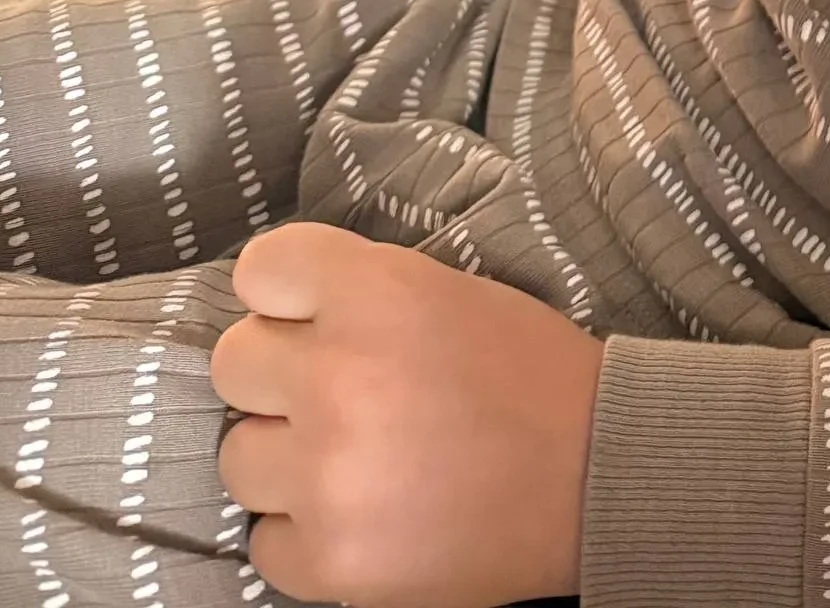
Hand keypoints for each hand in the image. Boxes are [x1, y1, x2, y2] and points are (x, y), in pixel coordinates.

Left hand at [213, 223, 603, 607]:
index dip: (283, 294)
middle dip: (279, 376)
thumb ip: (359, 293)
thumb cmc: (528, 373)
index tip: (310, 315)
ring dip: (285, 458)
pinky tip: (362, 514)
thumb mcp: (447, 291)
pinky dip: (304, 533)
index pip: (261, 270)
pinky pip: (264, 542)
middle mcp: (337, 377)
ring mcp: (328, 475)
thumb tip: (281, 314)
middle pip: (234, 362)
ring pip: (238, 457)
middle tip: (336, 392)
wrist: (595, 476)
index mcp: (375, 293)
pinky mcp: (331, 560)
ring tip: (352, 459)